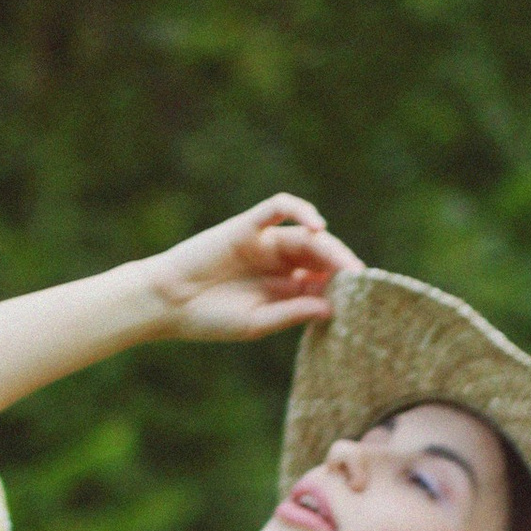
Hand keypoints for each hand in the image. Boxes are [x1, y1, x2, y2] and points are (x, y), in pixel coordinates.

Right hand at [143, 193, 363, 344]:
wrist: (168, 303)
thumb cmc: (210, 318)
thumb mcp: (257, 323)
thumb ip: (292, 313)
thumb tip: (331, 306)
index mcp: (285, 289)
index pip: (323, 282)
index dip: (342, 288)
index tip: (361, 300)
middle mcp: (280, 263)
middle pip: (321, 257)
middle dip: (342, 267)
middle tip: (360, 281)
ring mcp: (265, 241)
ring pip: (306, 235)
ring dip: (329, 247)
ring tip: (345, 265)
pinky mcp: (248, 224)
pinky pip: (278, 207)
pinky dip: (300, 210)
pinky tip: (316, 226)